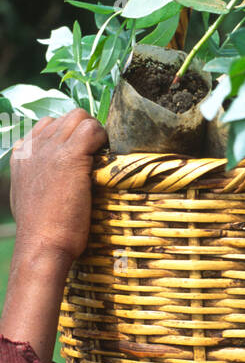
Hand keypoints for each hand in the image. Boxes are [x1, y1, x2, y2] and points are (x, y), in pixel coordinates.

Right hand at [9, 109, 107, 262]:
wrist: (42, 246)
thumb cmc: (42, 232)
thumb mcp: (30, 199)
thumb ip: (38, 179)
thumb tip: (55, 179)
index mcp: (21, 155)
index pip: (48, 126)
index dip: (70, 136)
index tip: (82, 156)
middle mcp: (33, 147)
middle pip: (66, 117)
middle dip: (85, 131)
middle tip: (97, 156)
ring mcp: (50, 149)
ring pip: (80, 116)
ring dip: (95, 133)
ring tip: (101, 158)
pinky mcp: (70, 156)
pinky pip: (92, 129)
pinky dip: (103, 139)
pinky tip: (104, 161)